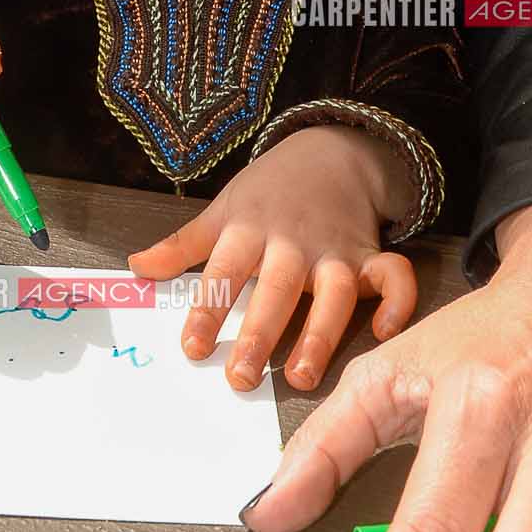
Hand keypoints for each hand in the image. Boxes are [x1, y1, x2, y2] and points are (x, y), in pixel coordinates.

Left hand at [127, 126, 418, 392]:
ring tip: (302, 377)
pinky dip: (396, 303)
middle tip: (241, 379)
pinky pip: (393, 278)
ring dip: (319, 333)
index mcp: (249, 230)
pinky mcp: (370, 256)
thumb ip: (182, 245)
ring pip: (332, 293)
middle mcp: (292, 244)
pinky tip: (382, 334)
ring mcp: (335, 251)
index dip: (207, 309)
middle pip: (275, 290)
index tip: (192, 348)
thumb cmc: (268, 191)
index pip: (223, 271)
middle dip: (258, 334)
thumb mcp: (222, 210)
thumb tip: (136, 267)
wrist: (329, 152)